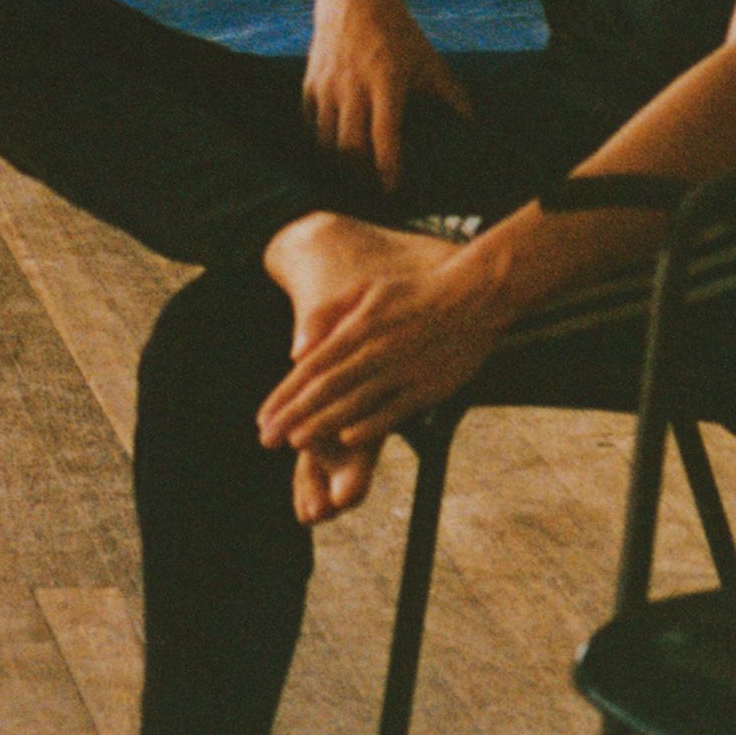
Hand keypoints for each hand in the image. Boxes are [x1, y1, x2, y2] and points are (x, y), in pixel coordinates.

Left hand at [257, 229, 513, 468]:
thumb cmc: (412, 295)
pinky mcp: (428, 388)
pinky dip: (370, 425)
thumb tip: (295, 351)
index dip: (285, 394)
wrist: (472, 298)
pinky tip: (347, 440)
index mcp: (357, 328)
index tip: (263, 417)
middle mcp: (375, 351)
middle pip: (327, 388)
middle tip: (268, 439)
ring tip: (296, 444)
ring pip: (355, 402)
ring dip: (324, 424)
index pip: (311, 367)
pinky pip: (394, 411)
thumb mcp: (364, 290)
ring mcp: (402, 371)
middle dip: (294, 415)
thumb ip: (326, 316)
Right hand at [301, 0, 467, 188]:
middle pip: (350, 146)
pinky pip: (310, 122)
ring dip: (339, 161)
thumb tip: (473, 126)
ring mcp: (328, 83)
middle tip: (372, 189)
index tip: (392, 190)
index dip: (387, 170)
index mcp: (386, 82)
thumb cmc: (397, 31)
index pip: (384, 137)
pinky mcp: (310, 80)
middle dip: (360, 174)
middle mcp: (353, 85)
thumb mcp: (428, 59)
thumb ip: (451, 94)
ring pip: (326, 138)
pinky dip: (320, 139)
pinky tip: (333, 148)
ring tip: (353, 174)